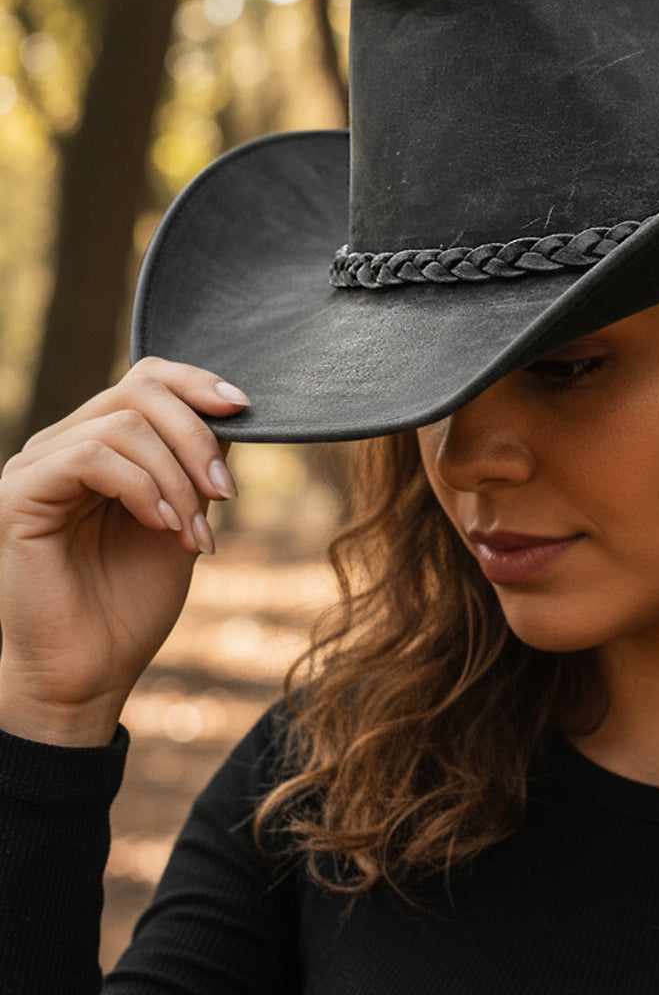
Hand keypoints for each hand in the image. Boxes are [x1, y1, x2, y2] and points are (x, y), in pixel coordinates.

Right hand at [0, 358, 248, 746]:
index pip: (146, 379)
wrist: (92, 671)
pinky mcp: (17, 496)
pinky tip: (162, 526)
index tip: (245, 409)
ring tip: (194, 532)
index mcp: (99, 445)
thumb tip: (232, 410)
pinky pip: (91, 458)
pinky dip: (143, 488)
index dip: (198, 383)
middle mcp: (61, 446)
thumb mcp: (186, 517)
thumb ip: (198, 463)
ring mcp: (34, 467)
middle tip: (227, 494)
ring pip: (123, 426)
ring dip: (177, 478)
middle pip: (139, 391)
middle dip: (197, 438)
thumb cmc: (134, 600)